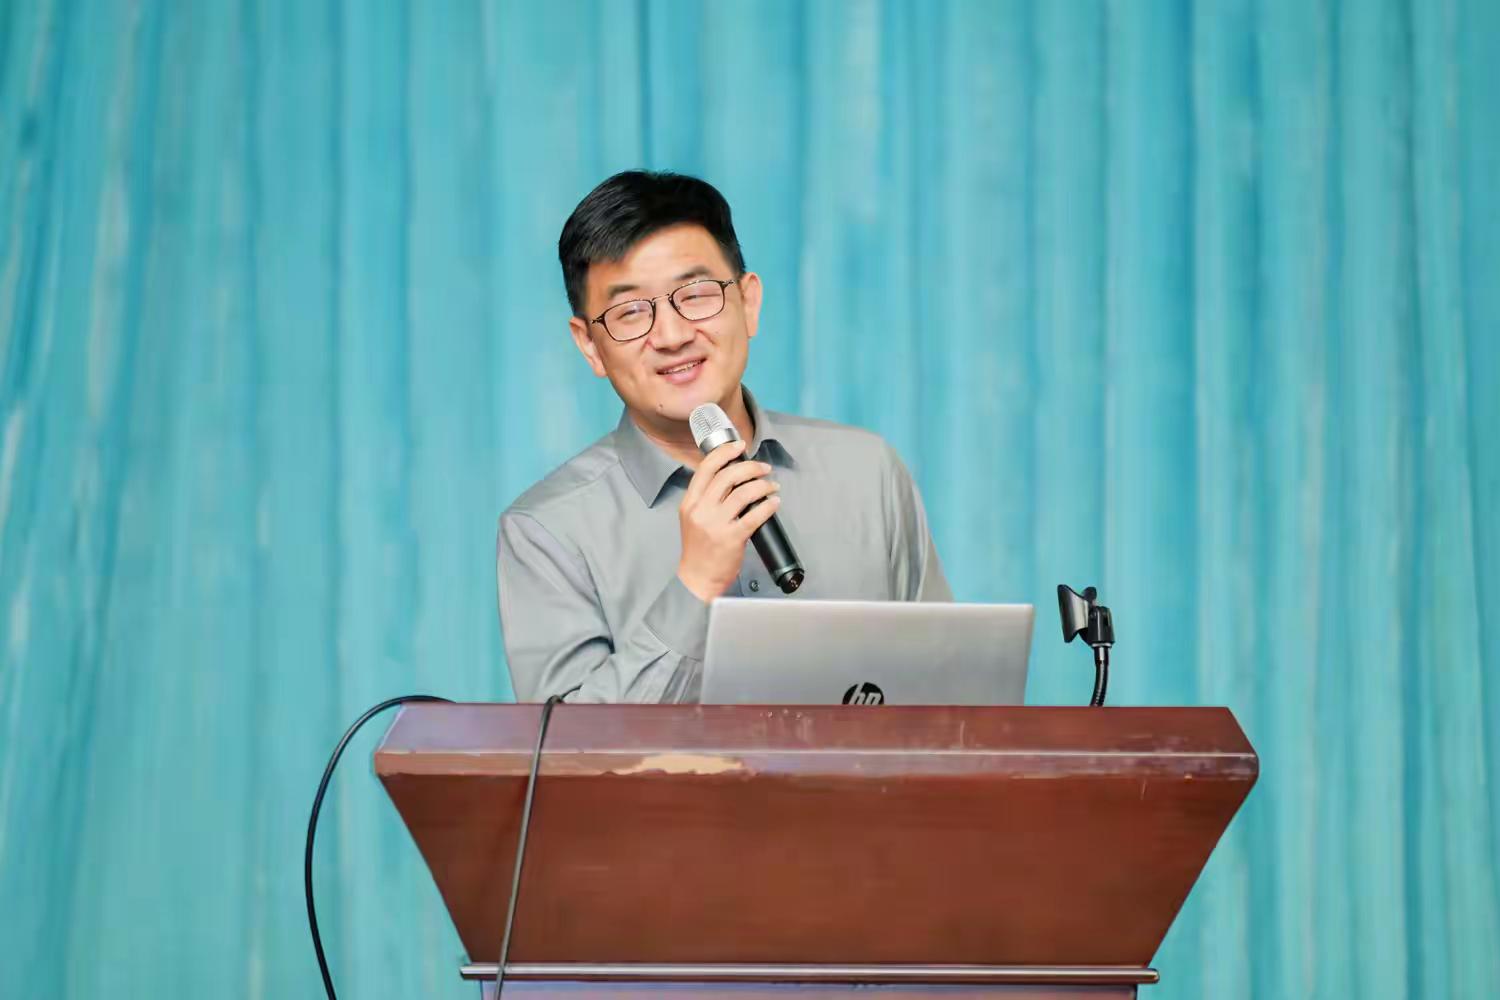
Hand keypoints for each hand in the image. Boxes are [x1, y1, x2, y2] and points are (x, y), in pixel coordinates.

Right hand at [676, 439, 781, 601]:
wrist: (698, 578)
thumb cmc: (699, 549)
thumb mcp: (693, 518)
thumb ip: (706, 498)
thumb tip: (731, 477)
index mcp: (690, 503)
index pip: (706, 468)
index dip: (725, 453)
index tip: (740, 446)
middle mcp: (701, 511)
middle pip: (728, 476)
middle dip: (750, 467)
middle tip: (764, 468)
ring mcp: (716, 525)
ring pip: (744, 493)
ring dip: (762, 485)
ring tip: (772, 485)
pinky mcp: (732, 538)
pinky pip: (754, 515)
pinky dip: (768, 505)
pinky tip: (774, 502)